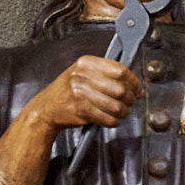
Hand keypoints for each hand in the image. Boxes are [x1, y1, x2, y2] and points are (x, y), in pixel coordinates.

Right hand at [29, 55, 143, 130]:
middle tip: (128, 103)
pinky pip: (109, 119)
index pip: (121, 70)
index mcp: (86, 63)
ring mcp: (81, 93)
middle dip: (130, 100)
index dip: (134, 82)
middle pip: (122, 90)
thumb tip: (136, 87)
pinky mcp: (81, 110)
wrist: (46, 107)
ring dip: (122, 113)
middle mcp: (82, 75)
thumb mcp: (84, 74)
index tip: (137, 89)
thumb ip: (108, 76)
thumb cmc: (68, 91)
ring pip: (117, 106)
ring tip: (118, 112)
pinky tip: (109, 119)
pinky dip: (113, 122)